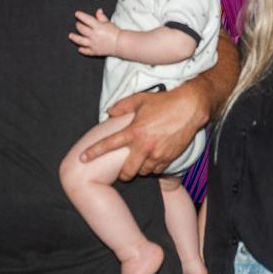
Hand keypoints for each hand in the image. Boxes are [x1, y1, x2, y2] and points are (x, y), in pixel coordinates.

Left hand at [69, 9, 119, 55]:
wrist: (120, 43)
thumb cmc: (115, 32)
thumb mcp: (108, 22)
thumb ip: (101, 17)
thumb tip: (98, 11)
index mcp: (97, 26)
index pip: (86, 19)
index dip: (80, 15)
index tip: (77, 14)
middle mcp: (93, 35)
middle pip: (81, 29)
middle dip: (78, 25)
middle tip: (77, 24)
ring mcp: (93, 44)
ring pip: (80, 40)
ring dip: (74, 37)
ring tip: (70, 35)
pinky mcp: (94, 51)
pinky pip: (85, 51)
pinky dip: (82, 50)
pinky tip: (79, 48)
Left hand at [80, 79, 209, 179]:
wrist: (190, 107)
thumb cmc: (164, 102)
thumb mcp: (140, 99)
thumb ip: (122, 106)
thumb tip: (109, 112)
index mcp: (134, 131)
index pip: (109, 144)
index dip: (94, 152)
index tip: (82, 159)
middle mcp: (144, 145)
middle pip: (127, 171)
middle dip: (123, 174)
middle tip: (122, 171)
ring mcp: (157, 154)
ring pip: (143, 172)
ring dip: (139, 169)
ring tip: (140, 161)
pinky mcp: (169, 158)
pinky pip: (157, 170)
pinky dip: (153, 168)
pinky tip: (153, 160)